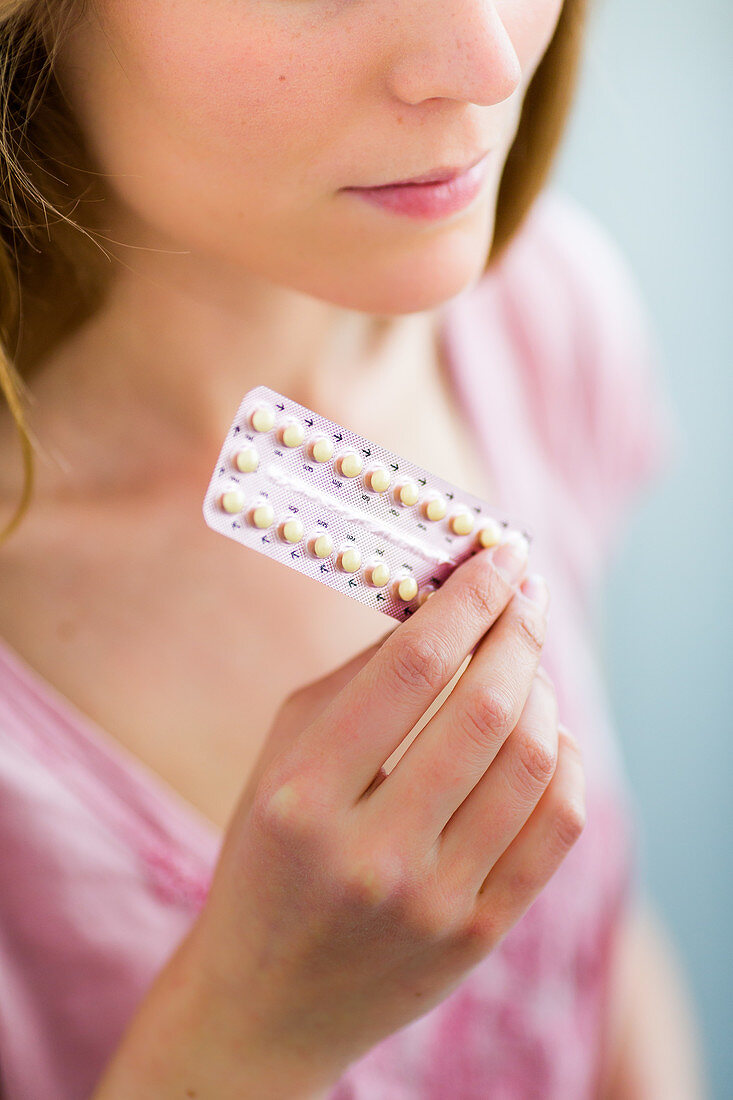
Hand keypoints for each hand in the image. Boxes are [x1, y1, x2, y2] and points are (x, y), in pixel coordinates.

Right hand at [181, 536, 584, 1093]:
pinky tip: (544, 730)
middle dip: (517, 629)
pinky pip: (557, 826)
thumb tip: (441, 604)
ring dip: (542, 687)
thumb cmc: (268, 858)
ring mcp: (433, 902)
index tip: (499, 554)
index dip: (468, 599)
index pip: (412, 668)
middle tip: (525, 591)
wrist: (267, 1001)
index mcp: (304, 798)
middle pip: (483, 707)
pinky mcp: (478, 934)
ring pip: (529, 760)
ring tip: (527, 660)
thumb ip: (356, 679)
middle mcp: (372, 853)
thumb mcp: (281, 759)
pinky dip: (562, 758)